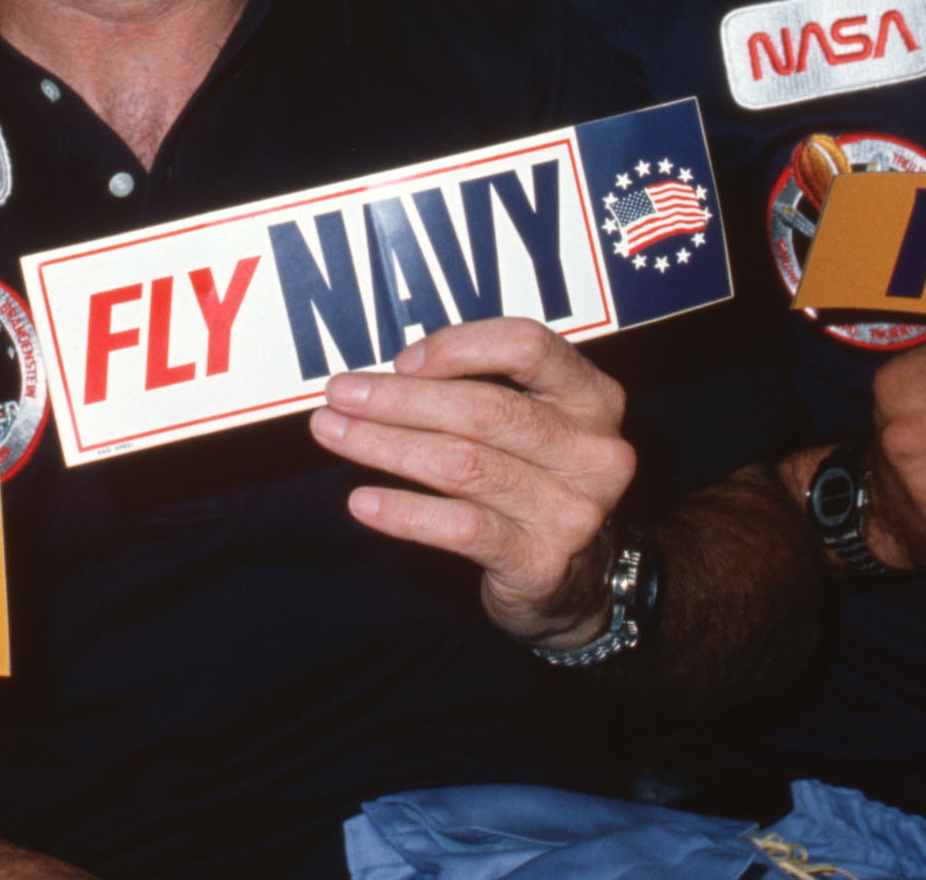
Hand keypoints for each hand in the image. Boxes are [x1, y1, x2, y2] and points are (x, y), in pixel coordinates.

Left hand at [309, 318, 634, 648]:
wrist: (577, 579)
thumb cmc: (536, 478)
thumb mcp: (534, 423)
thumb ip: (484, 387)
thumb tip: (391, 374)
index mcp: (593, 398)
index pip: (528, 345)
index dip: (459, 346)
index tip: (402, 362)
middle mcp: (593, 452)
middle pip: (484, 409)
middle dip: (400, 399)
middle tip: (339, 394)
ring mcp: (571, 510)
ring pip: (463, 465)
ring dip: (386, 445)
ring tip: (332, 432)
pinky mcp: (541, 561)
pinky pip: (461, 528)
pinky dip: (404, 512)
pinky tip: (361, 501)